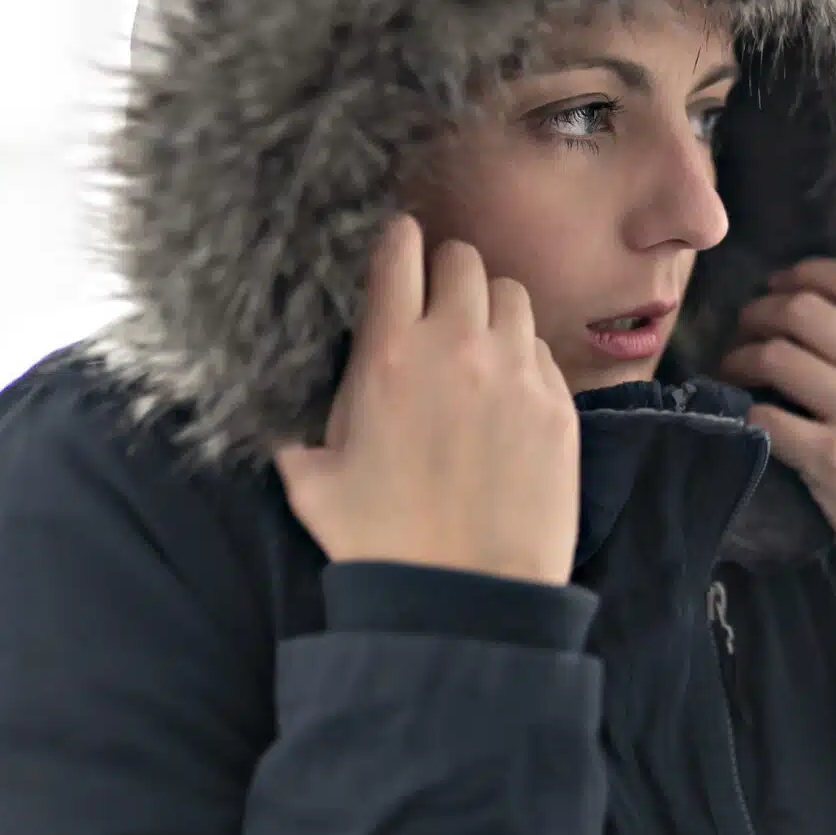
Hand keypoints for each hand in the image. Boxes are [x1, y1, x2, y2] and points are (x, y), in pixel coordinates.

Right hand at [274, 214, 581, 586]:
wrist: (467, 592)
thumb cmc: (382, 540)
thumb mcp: (312, 482)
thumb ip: (292, 433)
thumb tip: (277, 422)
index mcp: (389, 354)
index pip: (398, 253)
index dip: (396, 242)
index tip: (396, 247)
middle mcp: (458, 347)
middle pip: (463, 258)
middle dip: (447, 271)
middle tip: (438, 301)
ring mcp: (515, 371)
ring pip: (512, 294)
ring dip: (491, 308)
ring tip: (477, 342)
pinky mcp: (559, 402)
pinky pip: (542, 349)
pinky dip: (523, 356)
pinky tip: (508, 391)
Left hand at [716, 259, 835, 591]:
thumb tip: (826, 321)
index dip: (807, 273)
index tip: (779, 285)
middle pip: (806, 309)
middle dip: (760, 312)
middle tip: (744, 330)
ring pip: (776, 354)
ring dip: (740, 358)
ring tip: (734, 370)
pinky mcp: (834, 461)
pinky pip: (766, 415)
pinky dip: (745, 410)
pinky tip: (745, 416)